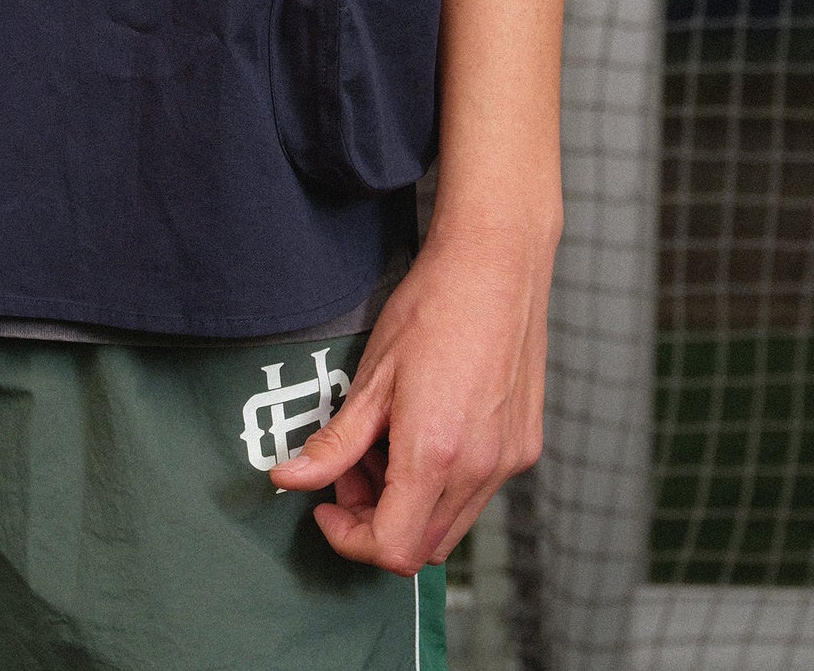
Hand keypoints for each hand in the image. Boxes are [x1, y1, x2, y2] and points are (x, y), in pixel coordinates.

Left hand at [264, 209, 553, 572]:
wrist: (496, 265)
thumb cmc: (431, 309)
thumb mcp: (372, 376)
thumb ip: (334, 442)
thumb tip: (289, 479)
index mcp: (435, 454)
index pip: (393, 549)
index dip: (350, 538)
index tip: (326, 505)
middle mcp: (479, 469)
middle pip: (423, 548)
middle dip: (376, 522)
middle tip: (349, 471)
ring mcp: (508, 462)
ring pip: (452, 525)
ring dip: (409, 506)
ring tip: (384, 445)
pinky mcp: (524, 448)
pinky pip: (477, 494)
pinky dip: (443, 485)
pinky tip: (423, 434)